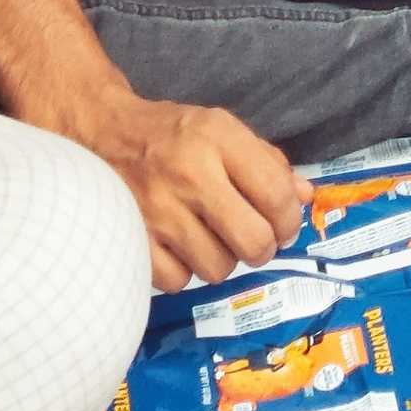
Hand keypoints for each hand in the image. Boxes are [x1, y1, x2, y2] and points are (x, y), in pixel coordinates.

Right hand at [64, 85, 307, 289]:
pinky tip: (184, 247)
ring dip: (225, 260)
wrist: (105, 135)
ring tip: (216, 239)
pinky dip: (186, 271)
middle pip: (252, 240)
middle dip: (265, 248)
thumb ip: (268, 162)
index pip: (274, 193)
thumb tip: (305, 197)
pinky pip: (178, 280)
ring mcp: (157, 212)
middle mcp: (189, 175)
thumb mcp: (225, 130)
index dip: (291, 219)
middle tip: (258, 242)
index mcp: (218, 139)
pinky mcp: (132, 240)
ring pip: (217, 268)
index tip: (288, 225)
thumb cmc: (174, 134)